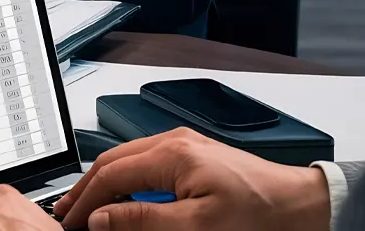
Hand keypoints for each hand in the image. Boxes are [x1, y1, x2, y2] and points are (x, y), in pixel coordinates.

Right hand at [54, 128, 330, 230]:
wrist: (298, 204)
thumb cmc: (258, 214)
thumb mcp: (196, 227)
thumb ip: (144, 221)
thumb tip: (102, 218)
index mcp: (171, 153)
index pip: (111, 175)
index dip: (85, 201)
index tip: (70, 223)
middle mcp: (172, 141)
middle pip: (113, 160)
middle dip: (86, 187)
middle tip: (67, 213)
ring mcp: (182, 145)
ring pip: (127, 158)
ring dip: (104, 182)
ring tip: (88, 206)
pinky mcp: (191, 154)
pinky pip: (145, 161)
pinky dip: (125, 178)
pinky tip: (123, 195)